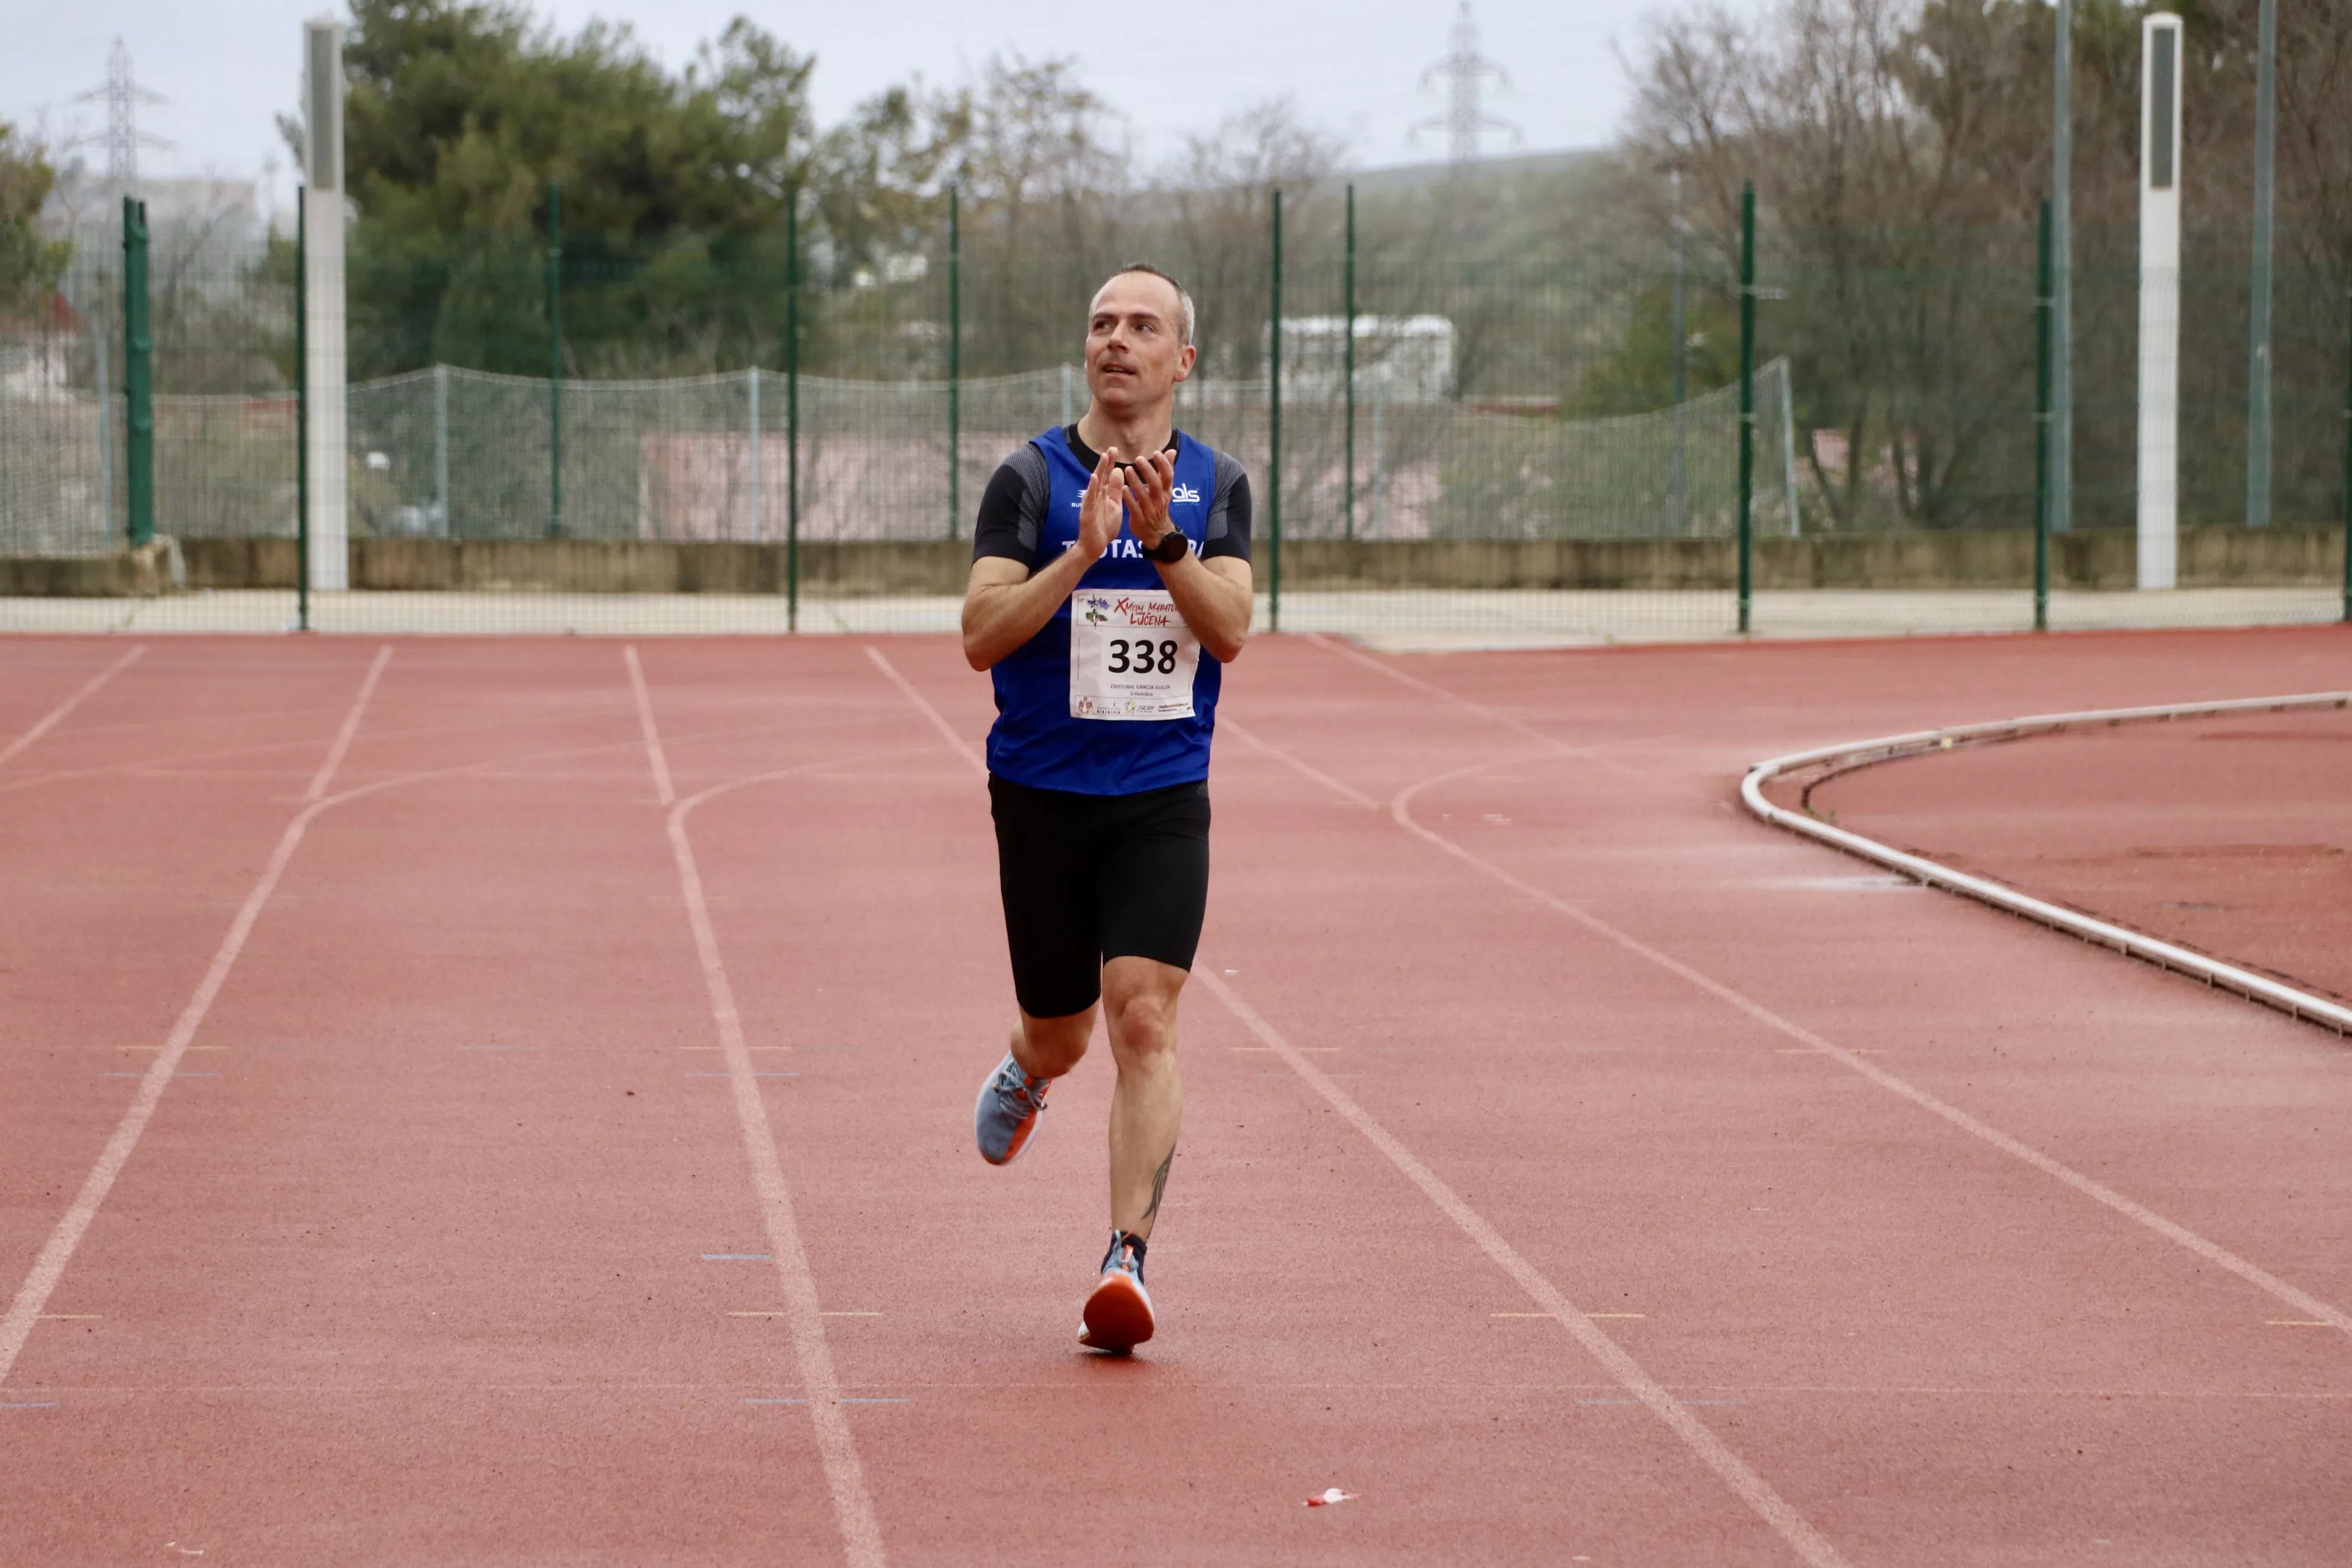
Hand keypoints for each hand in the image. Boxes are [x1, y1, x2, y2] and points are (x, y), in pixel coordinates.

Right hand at [1076, 446, 1122, 562]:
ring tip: (1104, 457)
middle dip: (1106, 462)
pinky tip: (1094, 477)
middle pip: (1102, 475)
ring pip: (1095, 483)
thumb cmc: (1104, 525)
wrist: (1096, 545)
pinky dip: (1092, 487)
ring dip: (1100, 470)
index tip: (1116, 449)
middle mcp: (1096, 495)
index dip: (1111, 463)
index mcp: (1104, 494)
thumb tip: (1119, 470)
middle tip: (1112, 448)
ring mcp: (1091, 502)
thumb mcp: (1115, 504)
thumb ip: (1116, 489)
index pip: (1108, 475)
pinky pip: (1090, 498)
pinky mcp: (1088, 511)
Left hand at [1121, 450, 1176, 550]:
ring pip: (1143, 495)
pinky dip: (1129, 498)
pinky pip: (1134, 507)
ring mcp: (1149, 510)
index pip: (1168, 476)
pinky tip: (1122, 488)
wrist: (1157, 533)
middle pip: (1156, 484)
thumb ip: (1166, 470)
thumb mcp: (1165, 489)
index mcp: (1166, 491)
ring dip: (1136, 482)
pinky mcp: (1139, 519)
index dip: (1164, 465)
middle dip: (1148, 471)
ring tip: (1127, 469)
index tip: (1156, 453)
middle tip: (1138, 458)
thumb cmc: (1159, 505)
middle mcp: (1159, 500)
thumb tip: (1172, 451)